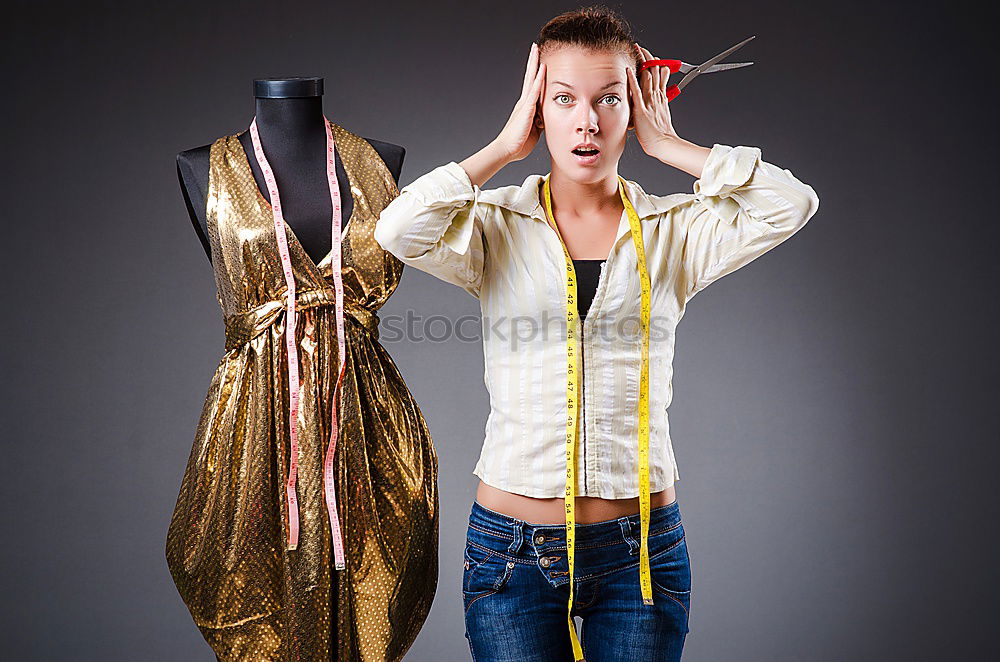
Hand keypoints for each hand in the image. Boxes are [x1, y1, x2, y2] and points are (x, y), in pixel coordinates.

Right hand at [492, 43, 545, 162]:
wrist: (507, 150)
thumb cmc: (519, 143)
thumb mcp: (534, 130)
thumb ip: (540, 122)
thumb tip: (546, 119)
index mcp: (526, 108)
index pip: (532, 86)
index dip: (535, 73)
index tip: (538, 60)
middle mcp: (524, 102)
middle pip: (530, 77)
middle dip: (533, 61)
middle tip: (535, 47)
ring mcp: (524, 104)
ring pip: (531, 79)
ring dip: (534, 64)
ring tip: (536, 50)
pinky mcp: (526, 109)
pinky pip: (534, 91)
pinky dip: (539, 79)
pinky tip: (542, 68)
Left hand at [626, 43, 678, 154]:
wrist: (663, 143)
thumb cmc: (660, 133)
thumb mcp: (661, 113)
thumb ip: (659, 102)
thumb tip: (658, 95)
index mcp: (660, 97)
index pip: (658, 75)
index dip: (654, 63)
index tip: (651, 55)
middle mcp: (656, 96)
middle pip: (653, 72)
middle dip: (647, 58)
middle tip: (640, 47)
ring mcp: (649, 102)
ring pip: (647, 77)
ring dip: (642, 63)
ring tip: (637, 51)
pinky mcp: (642, 109)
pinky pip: (637, 92)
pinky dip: (633, 80)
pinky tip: (628, 71)